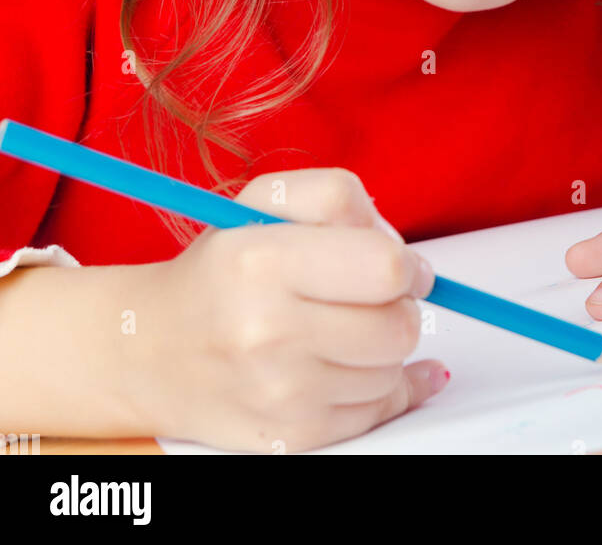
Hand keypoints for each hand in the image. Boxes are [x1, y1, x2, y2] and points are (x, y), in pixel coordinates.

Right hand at [127, 168, 447, 451]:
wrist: (149, 350)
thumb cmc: (220, 270)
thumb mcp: (266, 201)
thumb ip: (343, 200)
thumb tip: (415, 268)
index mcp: (263, 260)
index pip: (386, 267)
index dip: (408, 264)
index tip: (400, 265)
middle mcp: (268, 331)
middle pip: (399, 326)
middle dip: (399, 305)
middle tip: (371, 296)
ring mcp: (281, 393)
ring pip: (392, 370)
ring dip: (383, 347)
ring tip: (340, 327)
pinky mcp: (292, 437)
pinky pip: (377, 411)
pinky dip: (377, 386)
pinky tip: (352, 363)